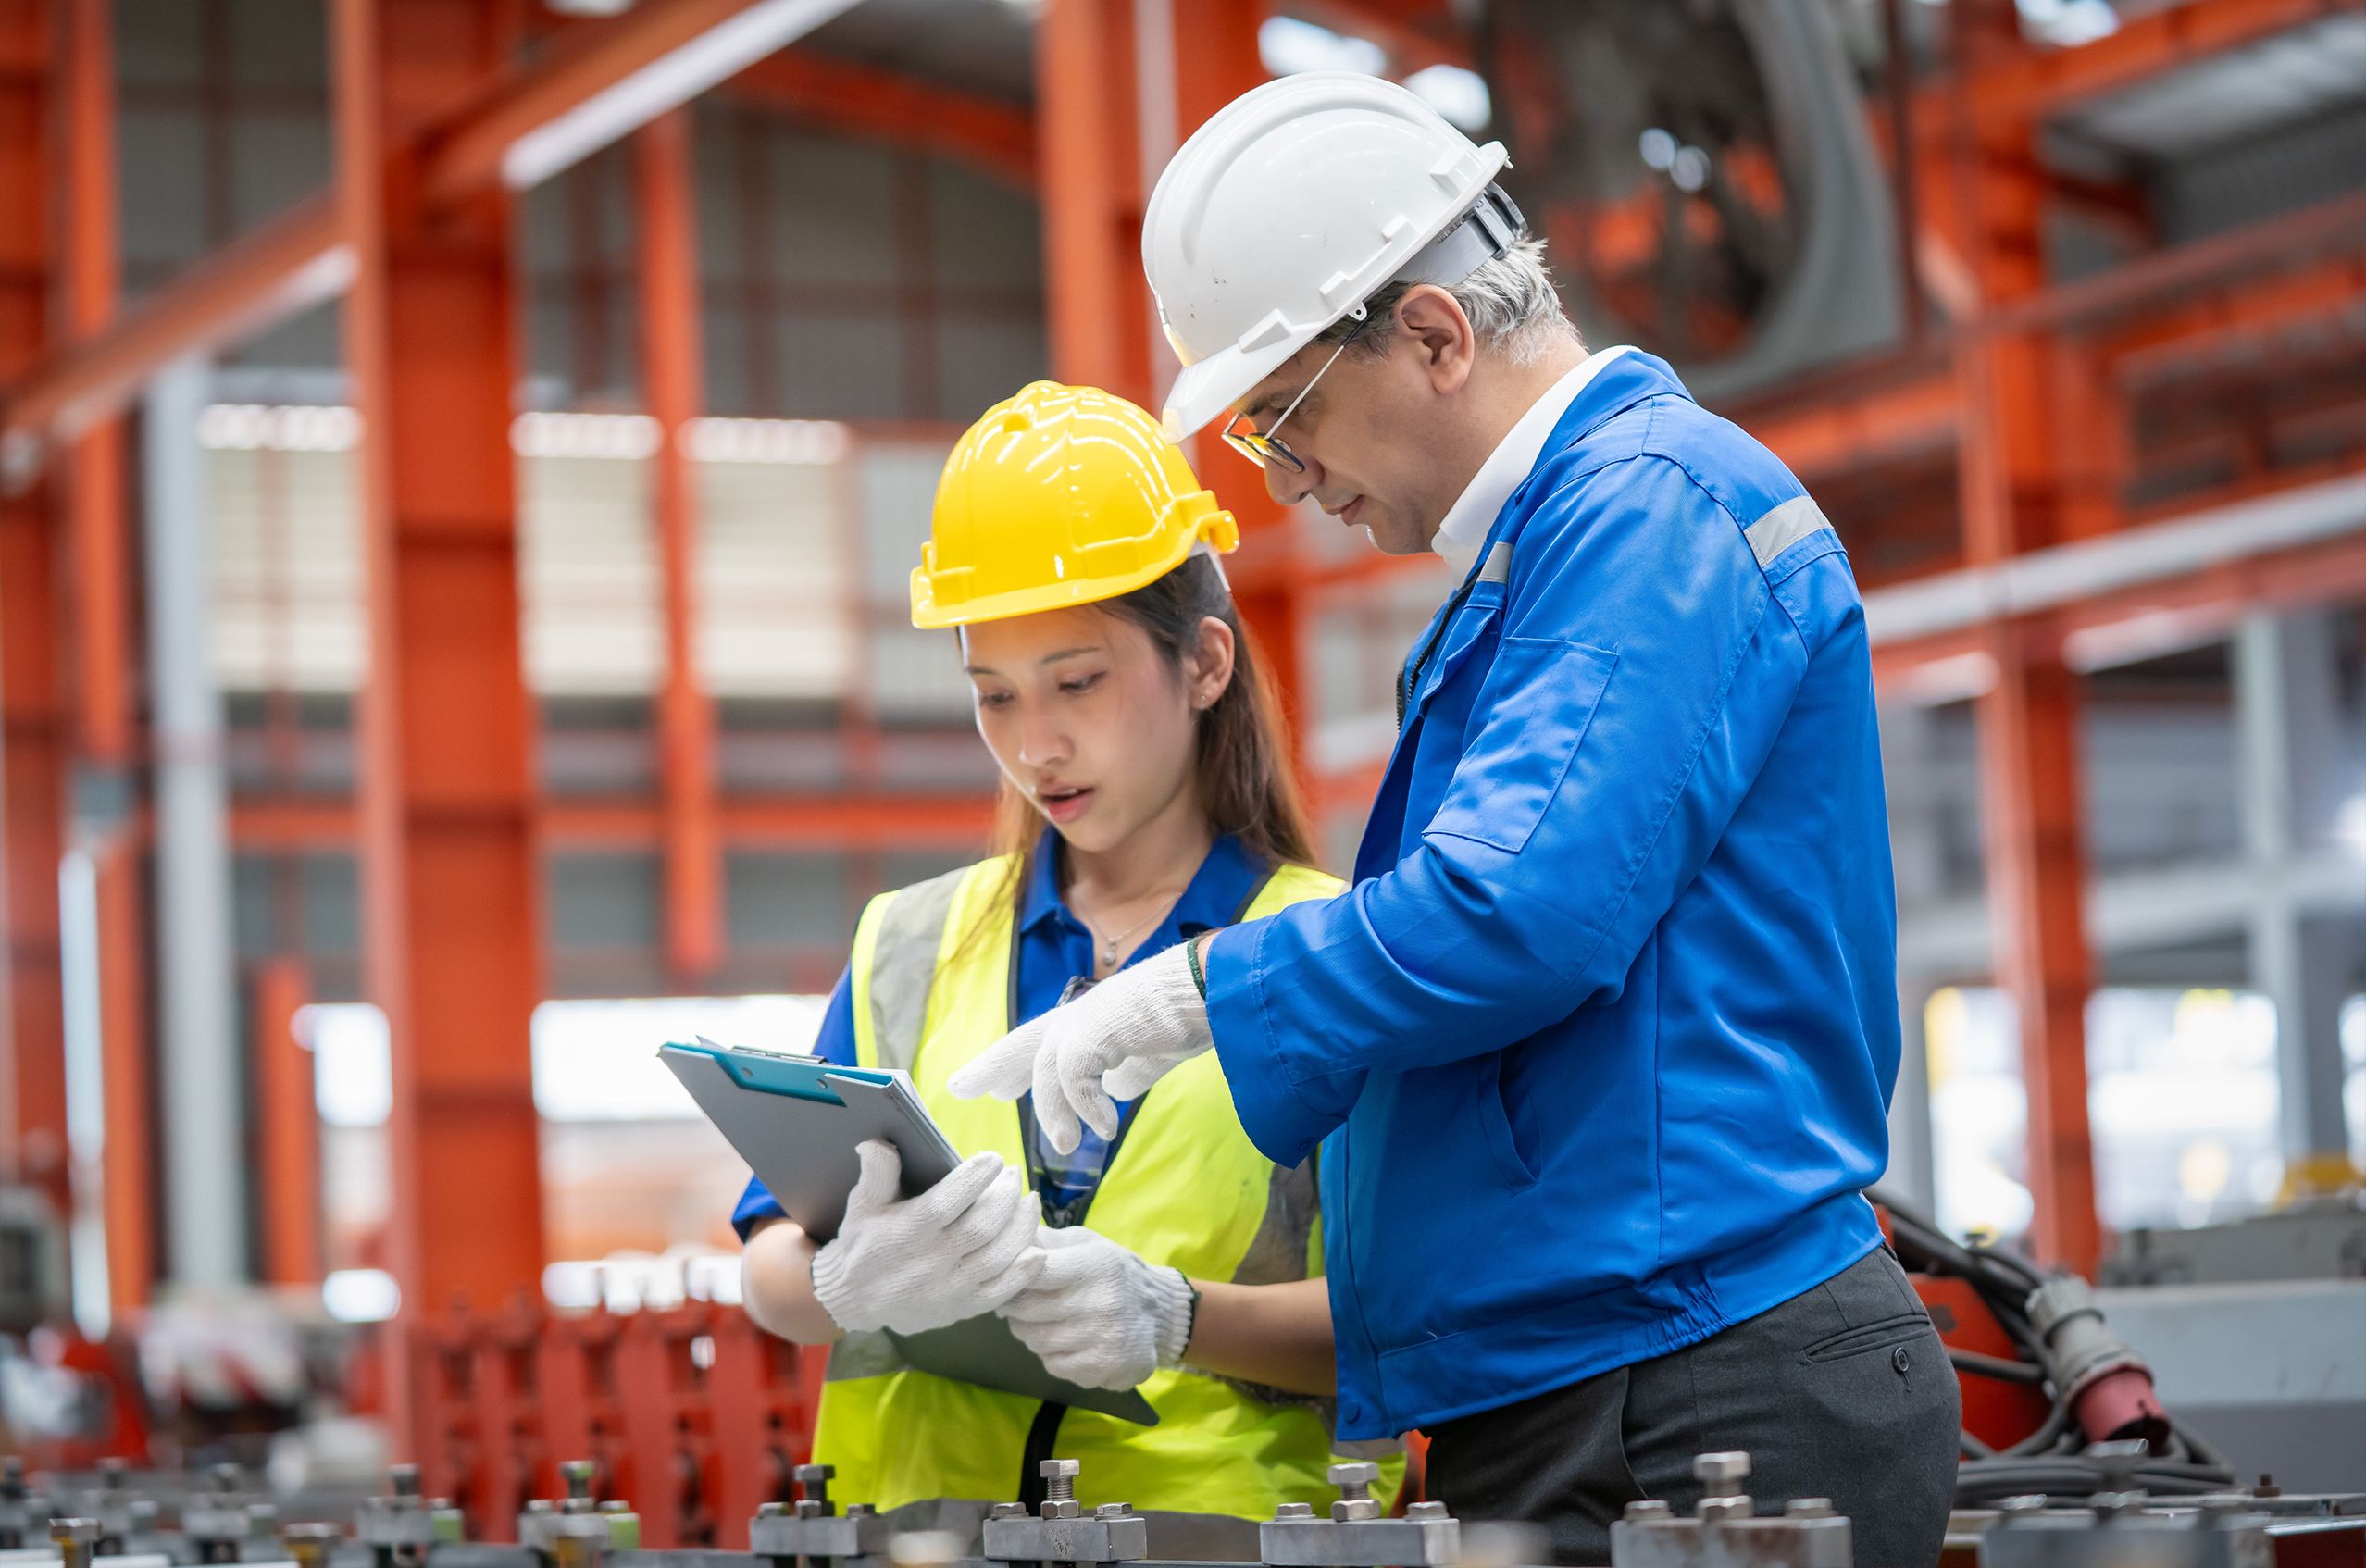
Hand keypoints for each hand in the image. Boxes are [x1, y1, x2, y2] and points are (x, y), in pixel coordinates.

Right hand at [809, 1141, 1042, 1334]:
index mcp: (906, 1233)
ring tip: (1030, 1202)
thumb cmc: (863, 1245)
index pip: (946, 1203)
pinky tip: (1036, 1249)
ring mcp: (949, 1288)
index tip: (993, 1159)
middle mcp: (930, 1262)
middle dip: (1006, 1196)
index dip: (974, 1178)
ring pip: (998, 1257)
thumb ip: (875, 1174)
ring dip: (1022, 1227)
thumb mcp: (861, 1206)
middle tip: (1014, 1175)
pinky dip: (1023, 1273)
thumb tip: (878, 1142)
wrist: (854, 1301)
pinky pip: (1002, 1293)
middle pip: (982, 1227)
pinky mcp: (962, 1308)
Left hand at [947, 941, 1211, 1152]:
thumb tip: (1115, 1090)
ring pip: (1046, 1068)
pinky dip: (1087, 1106)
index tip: (994, 1088)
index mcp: (1093, 1021)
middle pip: (1023, 1044)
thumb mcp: (1153, 1054)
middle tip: (959, 1088)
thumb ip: (1132, 1071)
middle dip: (992, 1066)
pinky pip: (1075, 1076)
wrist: (1214, 988)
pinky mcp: (1097, 1029)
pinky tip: (1105, 1127)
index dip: (1013, 1065)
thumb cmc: (1192, 1014)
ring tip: (1066, 1145)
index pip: (1041, 1044)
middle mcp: (1082, 1016)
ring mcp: (1087, 1019)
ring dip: (1053, 1111)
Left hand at [1000, 1227, 1194, 1390]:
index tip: (1007, 1275)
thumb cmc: (1112, 1273)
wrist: (1160, 1314)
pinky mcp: (1101, 1367)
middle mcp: (1102, 1302)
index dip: (1013, 1274)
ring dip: (1029, 1331)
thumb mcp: (1088, 1244)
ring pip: (1035, 1340)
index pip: (1036, 1270)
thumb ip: (1048, 1240)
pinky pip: (1052, 1364)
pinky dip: (1050, 1354)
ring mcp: (1102, 1338)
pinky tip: (1065, 1340)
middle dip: (1014, 1306)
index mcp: (1097, 1265)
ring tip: (1043, 1320)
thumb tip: (1007, 1237)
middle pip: (1027, 1309)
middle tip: (1018, 1301)